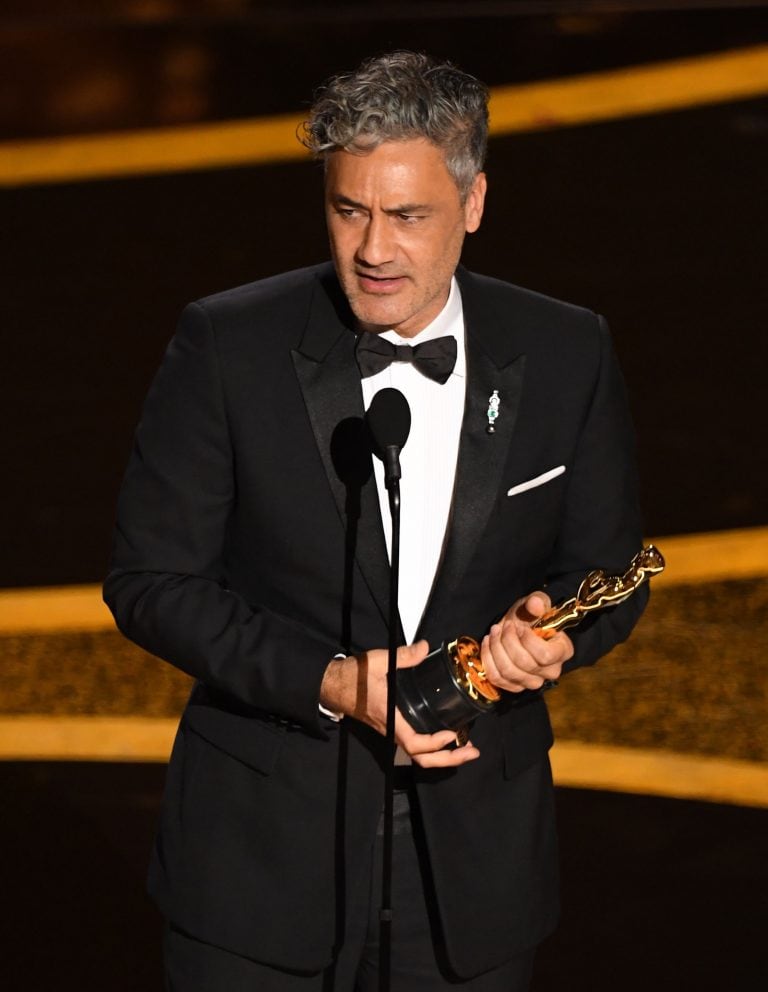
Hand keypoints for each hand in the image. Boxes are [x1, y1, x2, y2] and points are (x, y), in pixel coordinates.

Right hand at [320, 641, 479, 768]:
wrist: (333, 686)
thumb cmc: (354, 677)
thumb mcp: (378, 661)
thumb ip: (403, 656)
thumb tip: (424, 647)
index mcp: (390, 717)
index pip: (414, 743)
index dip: (434, 744)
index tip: (453, 735)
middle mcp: (392, 730)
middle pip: (421, 758)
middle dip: (448, 759)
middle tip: (472, 752)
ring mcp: (392, 731)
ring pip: (418, 756)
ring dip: (444, 756)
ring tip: (466, 749)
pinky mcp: (393, 728)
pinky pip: (415, 746)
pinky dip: (434, 748)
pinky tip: (449, 737)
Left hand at [479, 592, 573, 692]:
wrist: (517, 628)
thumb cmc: (530, 616)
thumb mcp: (534, 603)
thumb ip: (538, 601)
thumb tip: (535, 605)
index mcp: (563, 651)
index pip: (545, 656)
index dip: (528, 641)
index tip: (519, 626)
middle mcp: (551, 671)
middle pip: (523, 663)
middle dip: (507, 641)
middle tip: (502, 626)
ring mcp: (533, 682)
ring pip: (508, 672)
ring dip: (495, 649)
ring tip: (493, 632)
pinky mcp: (515, 686)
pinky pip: (497, 678)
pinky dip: (488, 659)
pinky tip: (487, 643)